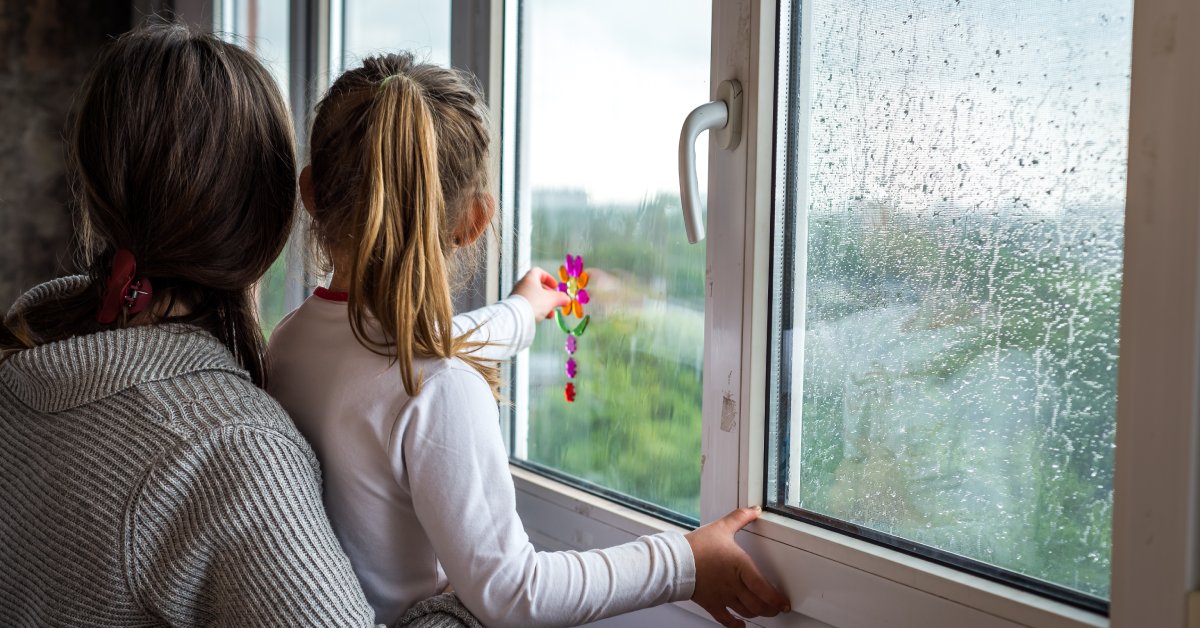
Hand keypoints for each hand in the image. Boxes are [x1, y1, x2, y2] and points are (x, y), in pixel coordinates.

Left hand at [510, 267, 570, 319]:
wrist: (516, 317)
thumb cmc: (533, 304)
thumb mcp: (551, 300)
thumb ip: (560, 298)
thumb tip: (566, 299)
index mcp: (529, 278)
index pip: (539, 272)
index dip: (548, 278)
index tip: (554, 286)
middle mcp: (521, 285)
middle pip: (537, 286)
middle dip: (548, 295)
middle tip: (554, 301)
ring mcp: (517, 296)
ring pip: (532, 297)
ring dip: (543, 304)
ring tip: (550, 313)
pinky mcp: (514, 306)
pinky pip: (527, 305)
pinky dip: (535, 309)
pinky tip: (541, 317)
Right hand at [686, 506, 790, 627]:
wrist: (674, 561)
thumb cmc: (697, 546)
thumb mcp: (721, 527)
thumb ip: (740, 517)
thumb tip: (754, 510)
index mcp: (740, 566)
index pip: (764, 588)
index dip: (776, 599)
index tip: (784, 603)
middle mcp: (733, 584)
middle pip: (758, 604)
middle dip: (770, 609)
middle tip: (777, 608)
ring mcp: (722, 596)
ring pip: (745, 612)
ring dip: (757, 614)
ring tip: (762, 611)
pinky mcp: (711, 603)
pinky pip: (726, 620)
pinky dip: (736, 625)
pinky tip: (741, 625)